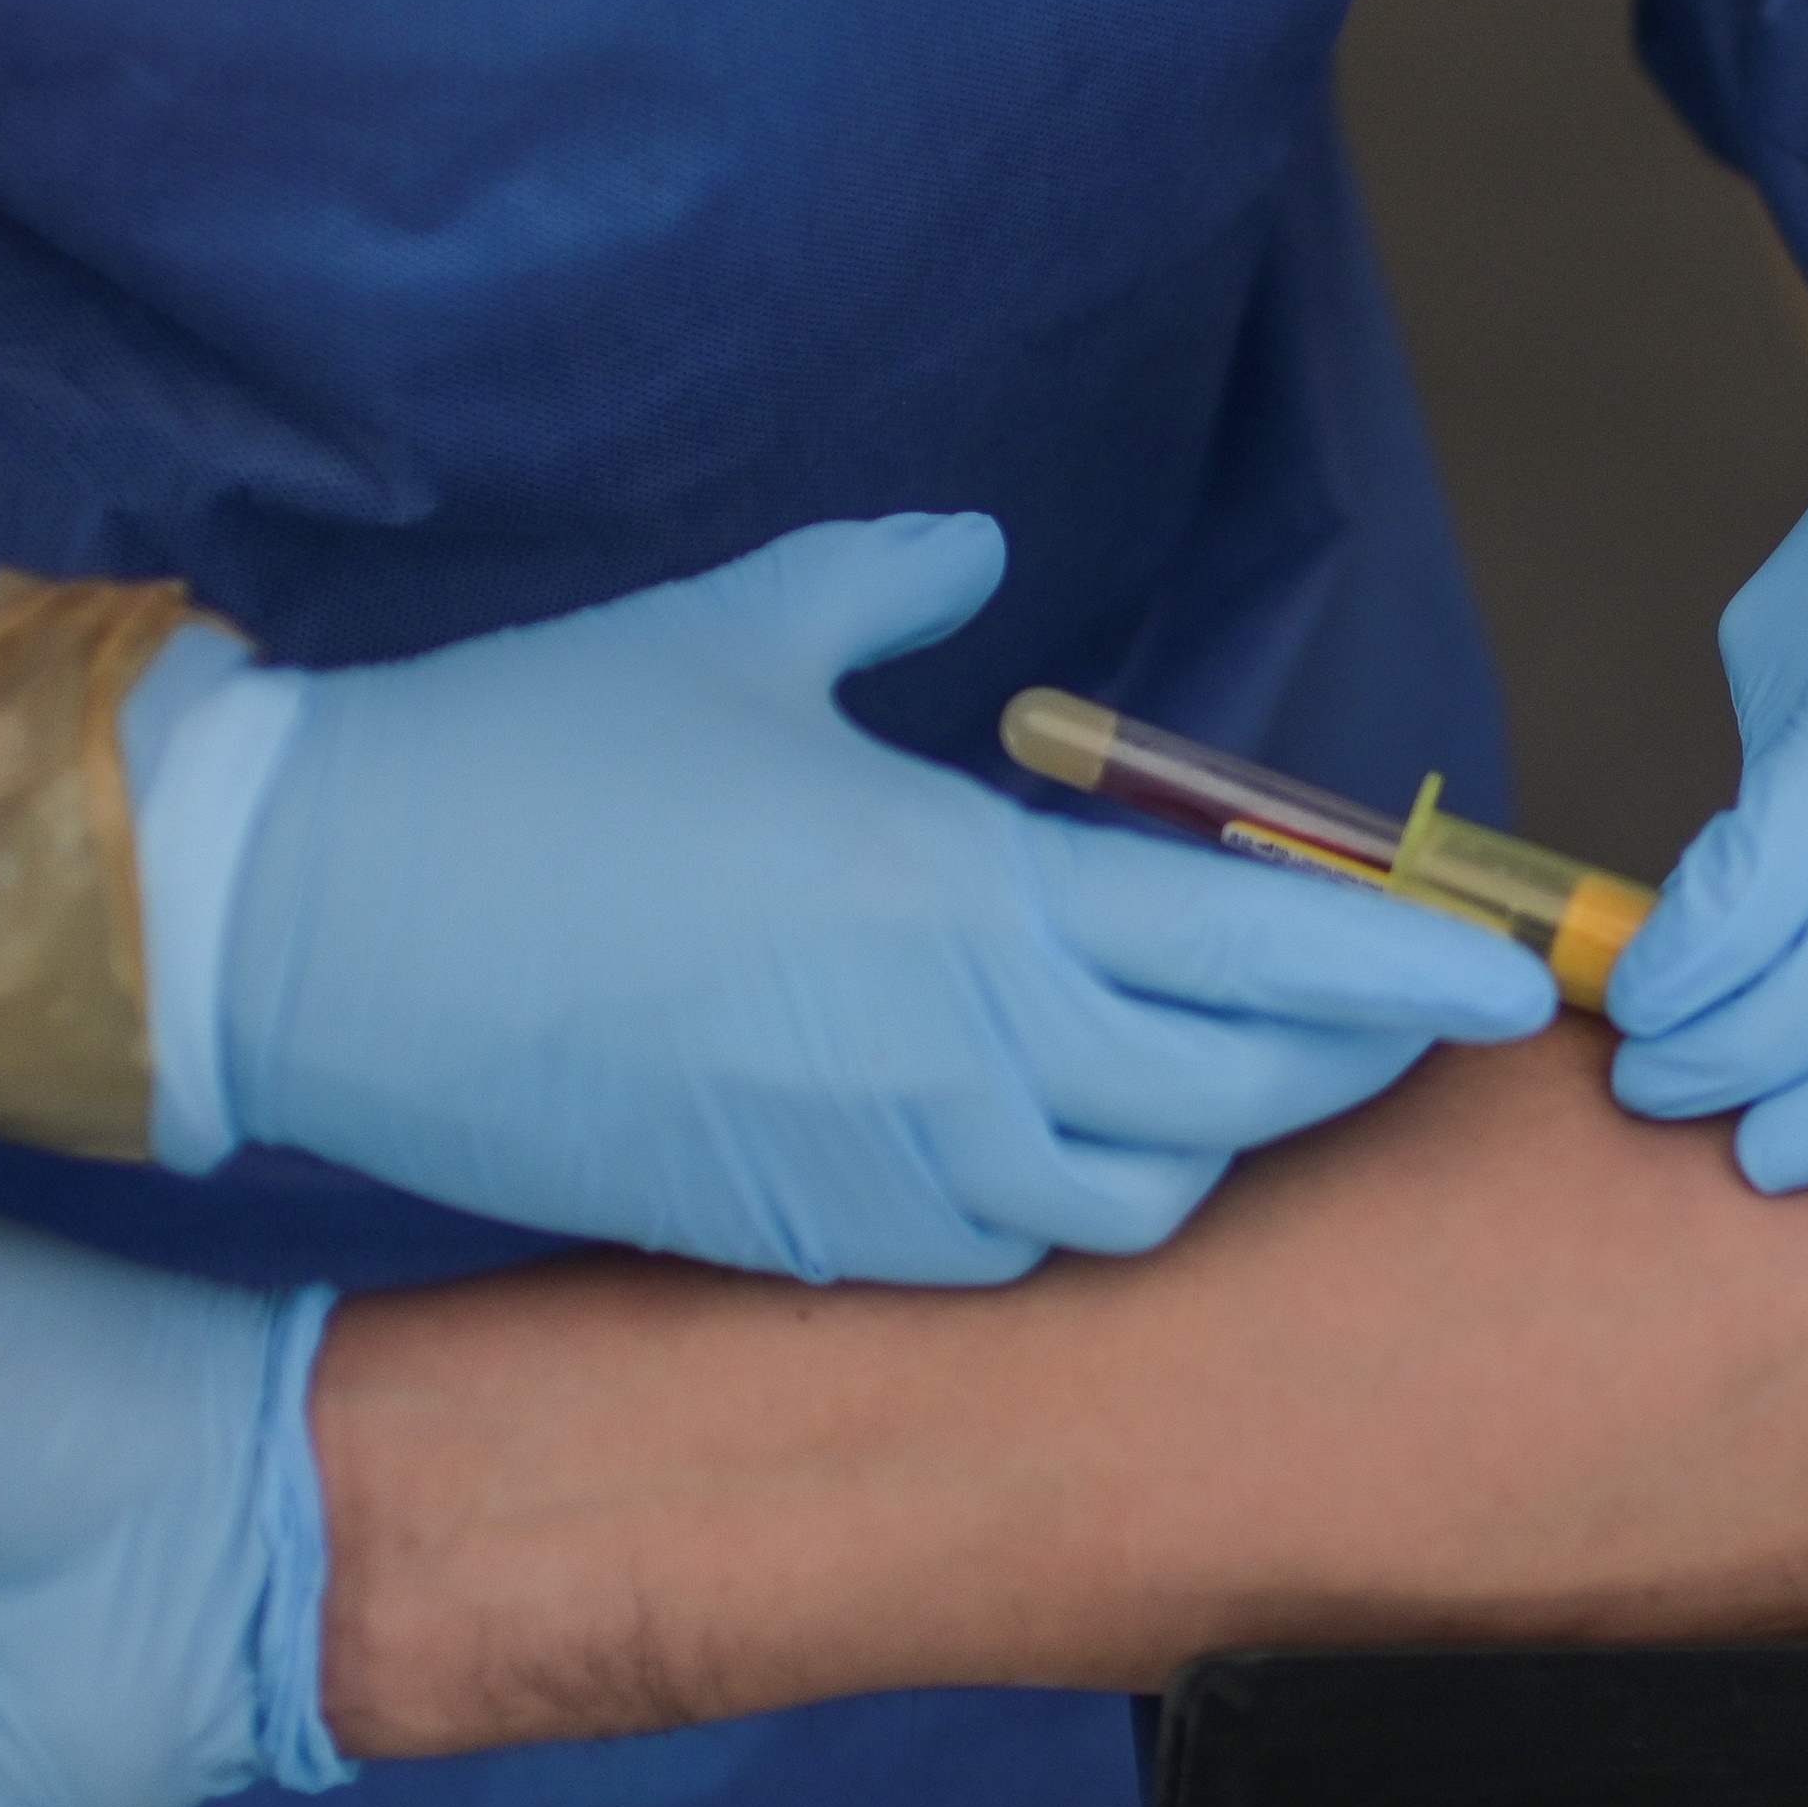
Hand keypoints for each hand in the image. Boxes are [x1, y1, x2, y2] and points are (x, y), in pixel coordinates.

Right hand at [153, 515, 1553, 1279]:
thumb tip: (976, 553)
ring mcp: (883, 1172)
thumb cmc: (523, 760)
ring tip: (1217, 1065)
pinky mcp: (806, 1240)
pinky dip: (1068, 1199)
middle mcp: (955, 1057)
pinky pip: (1004, 1253)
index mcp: (966, 896)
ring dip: (1201, 1140)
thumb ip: (890, 588)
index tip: (1500, 970)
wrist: (307, 934)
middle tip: (1384, 1015)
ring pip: (1133, 1200)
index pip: (1261, 956)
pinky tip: (1063, 1129)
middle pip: (1237, 1106)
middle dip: (1336, 1068)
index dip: (1401, 970)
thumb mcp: (733, 633)